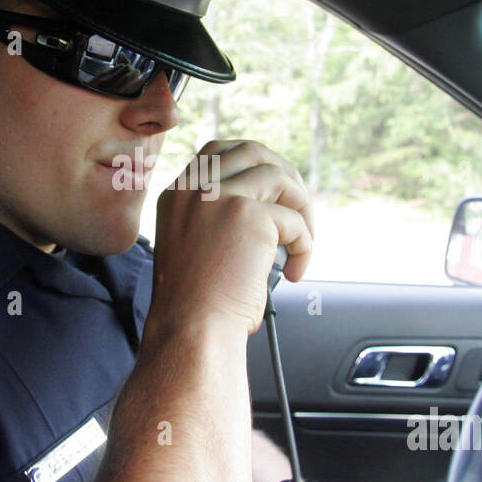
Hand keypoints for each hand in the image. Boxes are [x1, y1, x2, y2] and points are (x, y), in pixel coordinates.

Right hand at [150, 139, 313, 335]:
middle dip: (283, 175)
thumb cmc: (195, 305)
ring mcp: (220, 197)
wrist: (191, 330)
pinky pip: (294, 220)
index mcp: (176, 195)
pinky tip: (296, 269)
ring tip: (302, 242)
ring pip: (278, 177)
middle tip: (298, 208)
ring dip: (301, 208)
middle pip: (251, 151)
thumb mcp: (193, 246)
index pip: (217, 152)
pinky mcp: (248, 216)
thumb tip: (269, 206)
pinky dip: (305, 244)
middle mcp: (194, 189)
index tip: (271, 189)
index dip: (251, 164)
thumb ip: (215, 217)